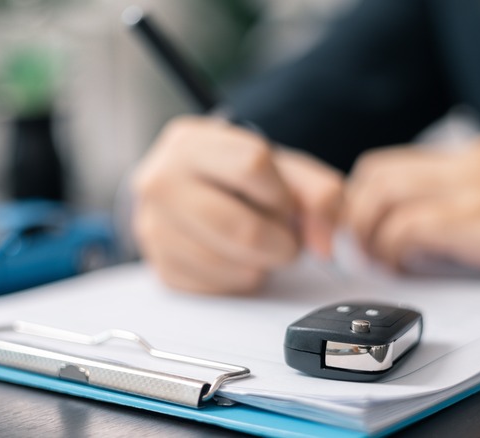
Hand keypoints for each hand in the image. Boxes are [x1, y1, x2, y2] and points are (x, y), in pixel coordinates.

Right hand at [132, 116, 342, 293]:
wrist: (195, 193)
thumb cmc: (239, 180)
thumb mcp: (283, 168)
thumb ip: (319, 194)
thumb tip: (325, 244)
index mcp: (190, 143)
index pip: (253, 165)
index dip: (281, 194)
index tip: (282, 203)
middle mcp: (160, 181)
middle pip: (242, 228)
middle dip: (280, 242)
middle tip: (282, 238)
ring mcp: (153, 227)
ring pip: (230, 265)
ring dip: (260, 264)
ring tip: (257, 246)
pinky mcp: (161, 268)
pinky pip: (216, 288)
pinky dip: (239, 280)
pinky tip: (236, 258)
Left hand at [344, 135, 479, 282]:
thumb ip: (458, 202)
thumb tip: (411, 231)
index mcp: (467, 158)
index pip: (385, 164)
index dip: (358, 198)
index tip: (358, 230)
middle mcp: (465, 165)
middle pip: (374, 175)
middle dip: (354, 215)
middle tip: (360, 249)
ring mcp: (475, 190)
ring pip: (385, 196)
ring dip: (370, 234)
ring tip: (380, 262)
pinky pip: (414, 226)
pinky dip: (396, 249)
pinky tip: (406, 267)